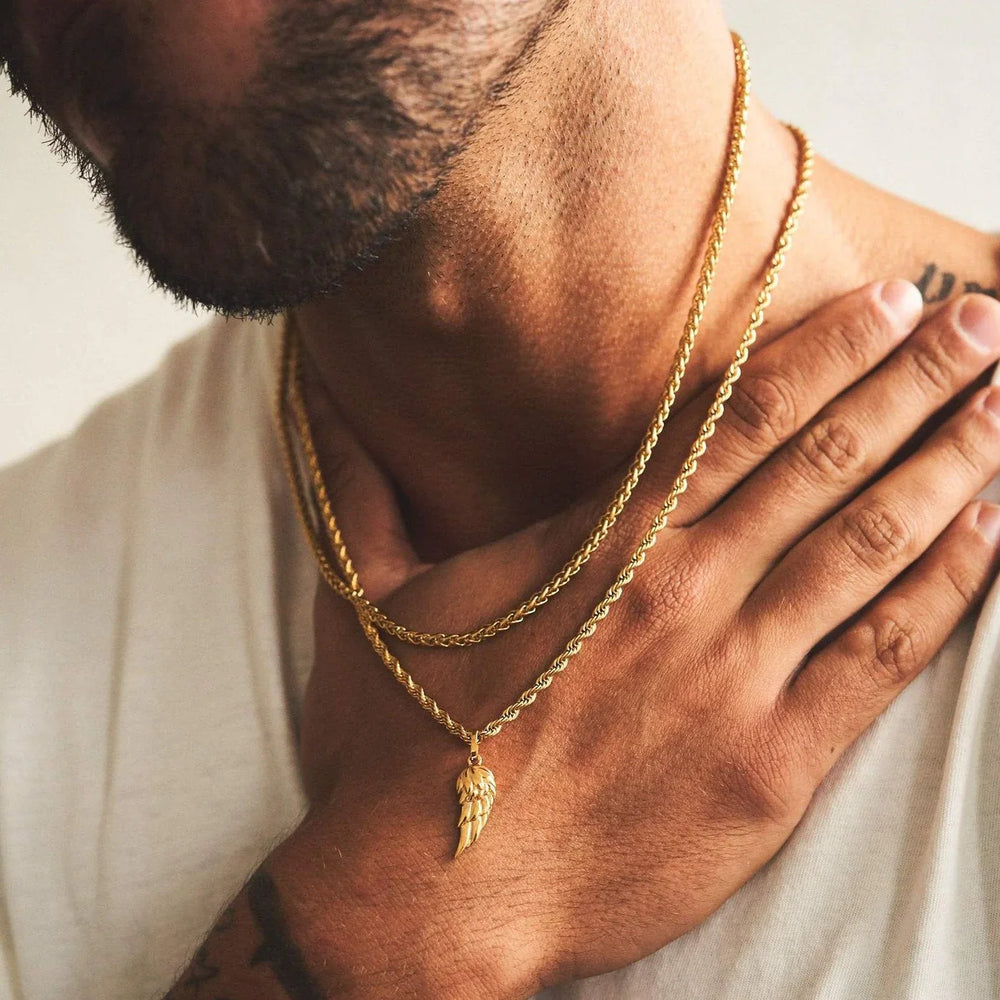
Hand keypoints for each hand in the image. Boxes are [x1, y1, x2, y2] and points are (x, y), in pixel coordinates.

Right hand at [169, 283, 999, 998]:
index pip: (735, 420)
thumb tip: (317, 407)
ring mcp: (734, 677)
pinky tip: (995, 532)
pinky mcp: (771, 764)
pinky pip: (881, 656)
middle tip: (992, 329)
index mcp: (597, 545)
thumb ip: (358, 489)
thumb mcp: (370, 599)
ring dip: (951, 468)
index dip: (823, 353)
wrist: (430, 895)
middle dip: (916, 385)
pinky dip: (946, 588)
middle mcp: (680, 593)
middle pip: (822, 463)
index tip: (894, 304)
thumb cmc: (405, 741)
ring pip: (868, 545)